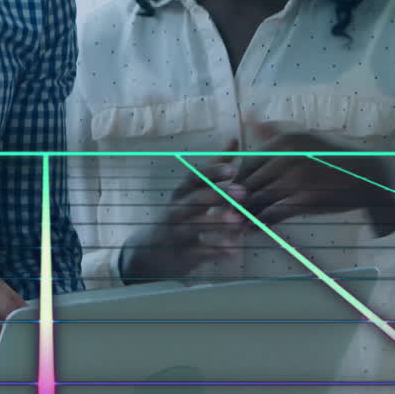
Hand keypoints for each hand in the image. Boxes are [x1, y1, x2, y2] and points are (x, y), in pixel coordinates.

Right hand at [121, 149, 248, 282]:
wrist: (151, 251)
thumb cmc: (181, 214)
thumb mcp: (193, 190)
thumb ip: (216, 167)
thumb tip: (235, 138)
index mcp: (182, 192)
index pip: (194, 178)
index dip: (212, 173)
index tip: (233, 169)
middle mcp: (177, 210)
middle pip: (194, 200)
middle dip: (218, 195)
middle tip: (243, 193)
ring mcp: (176, 233)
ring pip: (195, 226)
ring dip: (217, 223)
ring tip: (239, 222)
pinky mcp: (180, 255)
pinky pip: (197, 253)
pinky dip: (214, 251)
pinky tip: (234, 251)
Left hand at [234, 121, 394, 235]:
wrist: (369, 175)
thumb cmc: (334, 157)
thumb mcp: (304, 137)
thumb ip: (274, 131)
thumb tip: (248, 116)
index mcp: (284, 142)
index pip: (248, 162)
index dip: (238, 179)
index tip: (235, 191)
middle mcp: (286, 158)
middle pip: (249, 181)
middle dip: (237, 199)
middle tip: (228, 212)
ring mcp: (295, 179)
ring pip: (258, 199)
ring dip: (246, 213)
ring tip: (238, 223)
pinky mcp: (305, 200)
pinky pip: (274, 213)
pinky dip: (262, 223)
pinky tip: (257, 228)